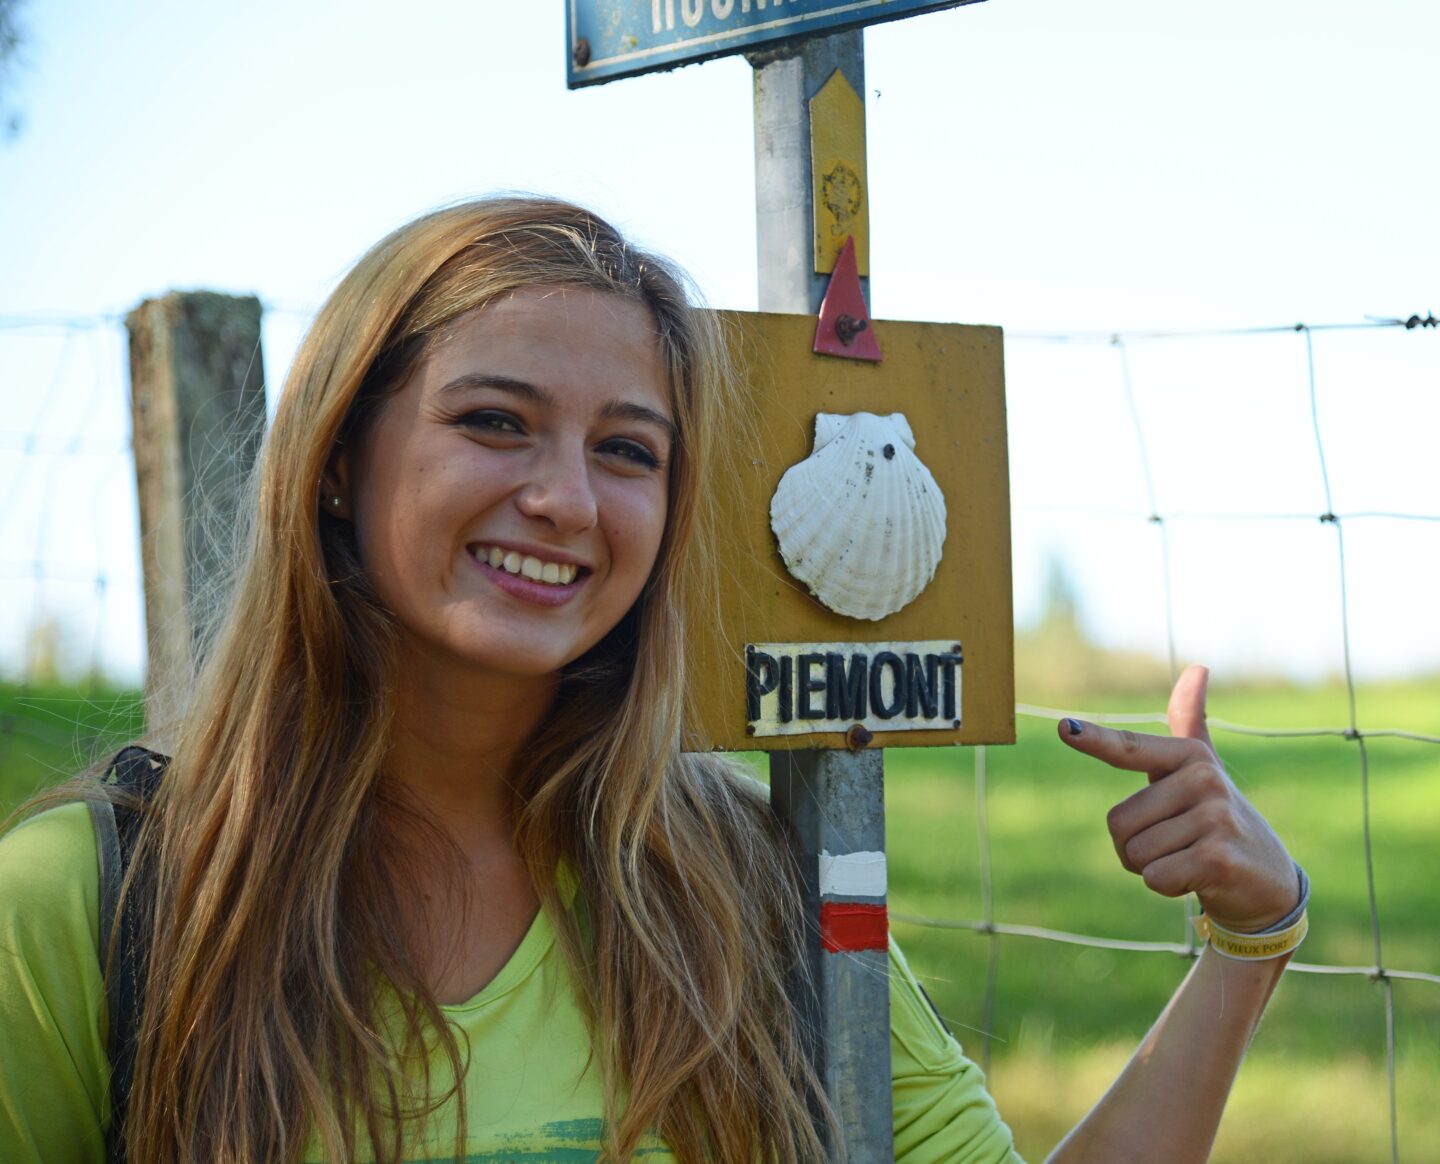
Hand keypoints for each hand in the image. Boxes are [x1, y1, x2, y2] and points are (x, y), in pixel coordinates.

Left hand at [1058, 665, 1298, 931]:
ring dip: (1151, 867)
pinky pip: (1154, 876)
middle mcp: (1203, 779)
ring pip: (1135, 852)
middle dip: (1134, 846)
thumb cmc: (1217, 819)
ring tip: (1187, 859)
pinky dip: (1167, 887)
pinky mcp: (1218, 857)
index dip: (1093, 740)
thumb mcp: (1200, 769)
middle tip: (1175, 844)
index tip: (1064, 728)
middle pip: (1118, 822)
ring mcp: (1214, 817)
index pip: (1130, 748)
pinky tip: (1197, 879)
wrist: (1267, 879)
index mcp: (1189, 756)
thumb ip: (1190, 722)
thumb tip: (1198, 667)